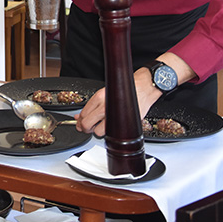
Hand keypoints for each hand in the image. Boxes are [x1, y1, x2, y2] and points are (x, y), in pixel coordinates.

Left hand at [74, 52, 194, 135]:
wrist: (143, 88)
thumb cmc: (126, 89)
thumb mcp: (105, 93)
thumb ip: (92, 106)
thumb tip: (80, 116)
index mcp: (99, 97)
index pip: (83, 114)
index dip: (79, 121)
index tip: (79, 123)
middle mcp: (105, 106)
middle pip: (87, 124)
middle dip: (85, 128)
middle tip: (88, 127)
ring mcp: (114, 116)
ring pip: (98, 132)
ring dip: (99, 131)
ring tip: (102, 126)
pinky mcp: (123, 122)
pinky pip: (111, 133)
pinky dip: (110, 133)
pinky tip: (111, 127)